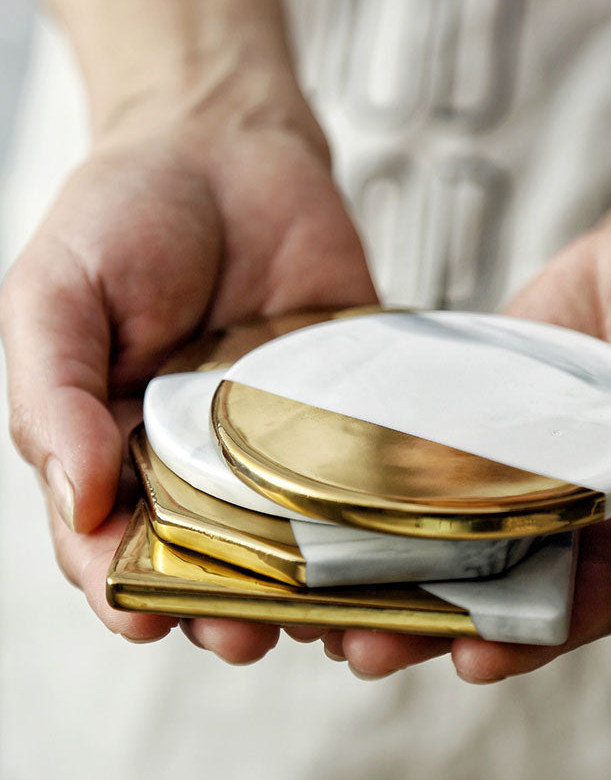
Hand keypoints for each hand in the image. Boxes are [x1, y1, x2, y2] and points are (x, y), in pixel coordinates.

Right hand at [0, 80, 376, 662]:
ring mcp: (277, 436)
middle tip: (246, 631)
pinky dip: (376, 517)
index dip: (123, 587)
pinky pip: (361, 472)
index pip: (111, 541)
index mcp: (116, 443)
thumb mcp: (55, 294)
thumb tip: (82, 499)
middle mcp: (198, 455)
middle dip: (224, 607)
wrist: (226, 148)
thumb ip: (52, 395)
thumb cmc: (124, 214)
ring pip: (294, 537)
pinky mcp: (342, 405)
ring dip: (308, 584)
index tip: (145, 617)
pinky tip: (390, 551)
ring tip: (327, 614)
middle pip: (209, 559)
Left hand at [318, 208, 610, 681]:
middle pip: (517, 580)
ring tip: (327, 602)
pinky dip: (394, 487)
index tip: (473, 655)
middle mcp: (596, 507)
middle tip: (367, 645)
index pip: (601, 595)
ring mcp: (536, 463)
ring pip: (467, 530)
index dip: (540, 629)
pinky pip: (441, 457)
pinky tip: (339, 502)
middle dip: (445, 618)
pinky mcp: (493, 417)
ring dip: (403, 568)